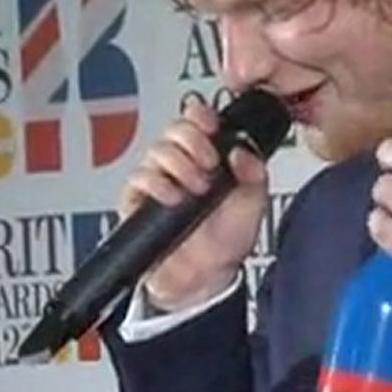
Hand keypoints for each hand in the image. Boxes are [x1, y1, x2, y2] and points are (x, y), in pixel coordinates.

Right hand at [118, 95, 268, 311]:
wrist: (207, 276)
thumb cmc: (227, 238)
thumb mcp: (253, 202)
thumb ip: (254, 173)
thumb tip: (242, 151)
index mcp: (207, 154)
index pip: (196, 118)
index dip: (201, 115)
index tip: (212, 126)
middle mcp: (180, 162)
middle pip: (174, 128)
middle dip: (193, 141)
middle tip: (209, 164)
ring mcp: (158, 180)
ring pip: (156, 150)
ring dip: (179, 164)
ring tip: (196, 188)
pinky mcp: (138, 201)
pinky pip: (137, 179)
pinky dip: (156, 183)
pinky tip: (173, 196)